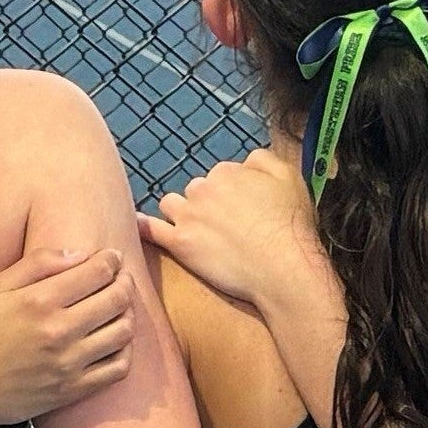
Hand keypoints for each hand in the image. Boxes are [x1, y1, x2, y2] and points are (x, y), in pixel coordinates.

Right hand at [0, 247, 134, 425]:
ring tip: (120, 307)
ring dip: (128, 313)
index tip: (111, 257)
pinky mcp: (74, 389)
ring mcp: (69, 363)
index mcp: (40, 301)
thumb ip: (39, 263)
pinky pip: (118, 368)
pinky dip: (125, 350)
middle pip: (116, 299)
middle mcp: (59, 332)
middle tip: (121, 278)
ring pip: (123, 332)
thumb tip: (80, 253)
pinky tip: (115, 339)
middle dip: (125, 282)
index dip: (111, 260)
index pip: (97, 272)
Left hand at [140, 148, 327, 311]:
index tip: (242, 211)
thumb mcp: (289, 177)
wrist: (283, 268)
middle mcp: (203, 189)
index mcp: (227, 172)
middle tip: (226, 227)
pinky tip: (136, 225)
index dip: (232, 194)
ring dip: (181, 214)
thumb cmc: (291, 225)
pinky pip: (151, 230)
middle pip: (196, 190)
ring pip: (172, 205)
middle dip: (207, 204)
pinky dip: (142, 226)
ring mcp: (188, 216)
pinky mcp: (179, 243)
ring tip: (197, 232)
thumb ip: (263, 160)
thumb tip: (247, 160)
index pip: (221, 176)